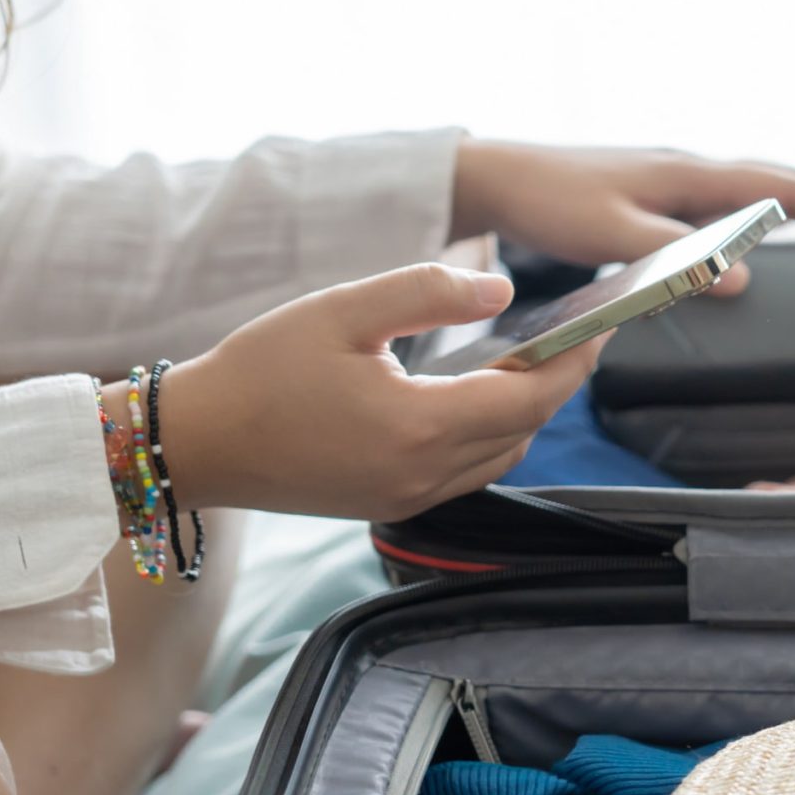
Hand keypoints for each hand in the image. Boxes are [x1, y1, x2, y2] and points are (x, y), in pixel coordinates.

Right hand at [158, 263, 599, 520]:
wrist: (196, 443)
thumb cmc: (259, 371)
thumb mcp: (342, 310)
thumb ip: (428, 292)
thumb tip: (502, 289)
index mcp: (417, 427)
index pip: (529, 398)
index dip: (573, 363)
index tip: (599, 328)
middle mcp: (423, 475)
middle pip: (524, 431)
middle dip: (556, 385)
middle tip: (571, 337)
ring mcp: (408, 498)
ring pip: (501, 458)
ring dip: (524, 414)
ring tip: (527, 362)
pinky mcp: (390, 506)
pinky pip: (467, 474)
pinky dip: (489, 437)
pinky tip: (476, 400)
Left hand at [449, 142, 794, 295]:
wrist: (503, 177)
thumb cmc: (553, 204)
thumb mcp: (614, 237)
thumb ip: (678, 260)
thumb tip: (745, 281)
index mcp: (691, 177)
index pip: (784, 191)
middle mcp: (696, 171)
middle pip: (791, 183)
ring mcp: (685, 179)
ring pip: (771, 188)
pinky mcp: (670, 194)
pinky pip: (744, 199)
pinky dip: (784, 211)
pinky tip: (791, 229)